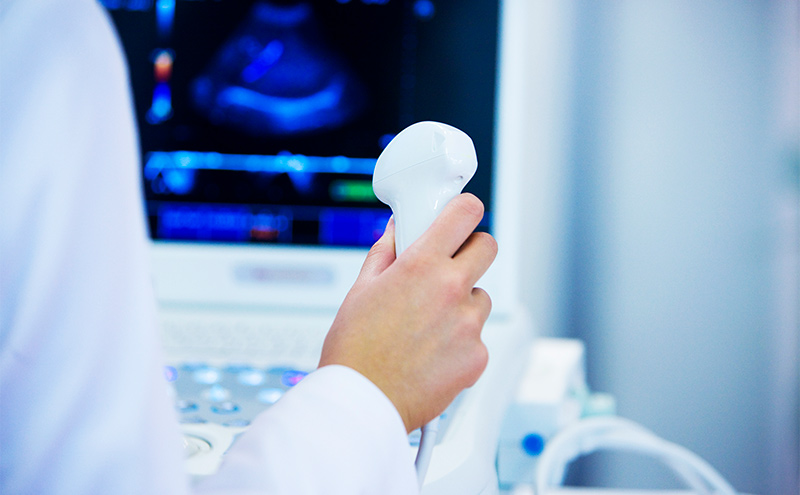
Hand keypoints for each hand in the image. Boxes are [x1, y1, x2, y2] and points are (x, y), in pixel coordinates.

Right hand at [318, 193, 496, 432]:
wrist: (363, 400)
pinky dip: (461, 341)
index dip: (464, 210)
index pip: (465, 213)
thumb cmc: (355, 349)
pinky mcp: (478, 356)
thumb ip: (387, 253)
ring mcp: (469, 324)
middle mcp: (452, 290)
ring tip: (429, 325)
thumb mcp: (362, 289)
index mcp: (422, 265)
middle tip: (449, 265)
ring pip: (480, 297)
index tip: (461, 214)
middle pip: (487, 247)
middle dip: (470, 250)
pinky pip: (477, 336)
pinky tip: (432, 352)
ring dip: (462, 303)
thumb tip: (398, 231)